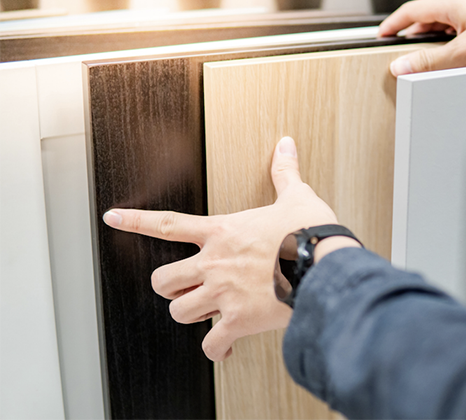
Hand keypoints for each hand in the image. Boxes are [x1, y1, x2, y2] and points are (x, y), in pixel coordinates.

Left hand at [103, 137, 338, 360]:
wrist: (325, 266)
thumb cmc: (311, 232)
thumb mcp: (297, 197)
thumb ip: (285, 172)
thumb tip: (286, 144)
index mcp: (222, 232)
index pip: (168, 224)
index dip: (135, 221)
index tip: (112, 218)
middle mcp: (214, 263)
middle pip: (163, 280)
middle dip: (170, 287)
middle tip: (185, 289)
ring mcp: (222, 293)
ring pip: (179, 312)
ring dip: (191, 315)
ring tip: (207, 315)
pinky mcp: (238, 320)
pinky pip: (211, 343)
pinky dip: (216, 349)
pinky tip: (225, 348)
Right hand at [380, 0, 465, 75]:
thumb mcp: (464, 55)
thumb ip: (430, 63)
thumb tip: (402, 66)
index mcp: (453, 3)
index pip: (411, 11)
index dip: (393, 25)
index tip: (381, 36)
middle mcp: (465, 3)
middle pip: (426, 17)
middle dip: (410, 34)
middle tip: (398, 51)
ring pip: (443, 24)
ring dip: (430, 40)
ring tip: (422, 59)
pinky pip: (458, 29)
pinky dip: (447, 42)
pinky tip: (451, 57)